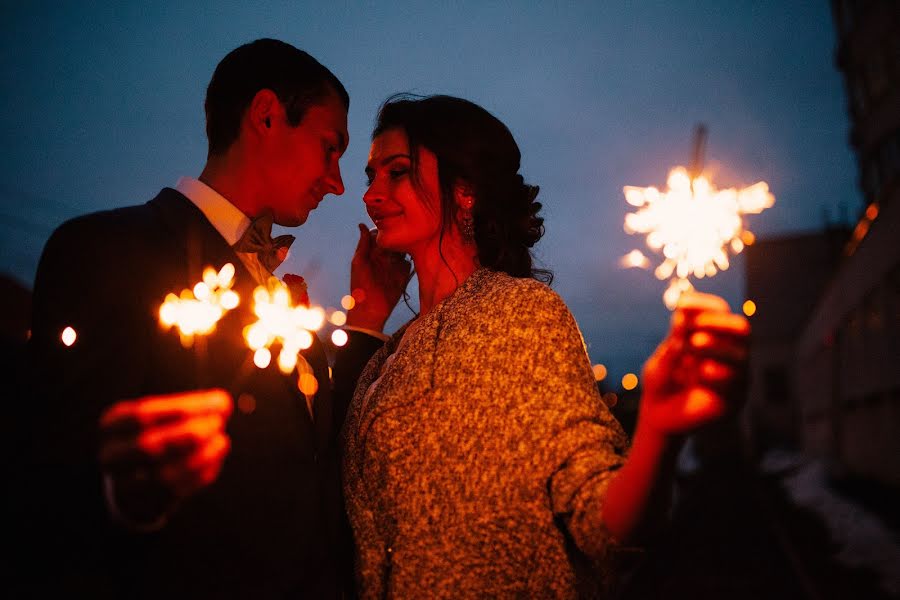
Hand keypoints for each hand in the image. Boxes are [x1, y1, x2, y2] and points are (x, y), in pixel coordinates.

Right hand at [98, 389, 232, 520]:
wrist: (138, 475)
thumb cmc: (159, 433)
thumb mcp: (167, 414)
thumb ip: (193, 407)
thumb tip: (221, 403)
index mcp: (111, 426)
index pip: (143, 414)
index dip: (184, 408)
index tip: (219, 402)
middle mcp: (111, 456)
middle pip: (148, 446)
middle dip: (190, 433)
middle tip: (218, 423)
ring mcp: (124, 486)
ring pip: (163, 476)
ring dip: (200, 458)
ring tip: (221, 440)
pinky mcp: (145, 506)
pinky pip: (175, 494)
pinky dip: (201, 475)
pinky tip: (215, 458)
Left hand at [347, 223, 411, 330]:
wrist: (370, 310)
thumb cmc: (360, 286)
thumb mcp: (358, 262)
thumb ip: (362, 244)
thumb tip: (361, 225)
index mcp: (371, 253)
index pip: (380, 235)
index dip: (383, 232)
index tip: (386, 230)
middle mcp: (384, 258)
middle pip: (394, 241)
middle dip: (396, 239)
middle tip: (396, 239)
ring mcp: (394, 266)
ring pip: (403, 251)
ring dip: (403, 250)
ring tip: (401, 251)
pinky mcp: (403, 276)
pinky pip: (409, 264)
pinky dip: (408, 263)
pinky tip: (405, 263)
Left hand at [638, 292, 748, 436]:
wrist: (659, 418)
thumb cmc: (661, 383)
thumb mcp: (661, 361)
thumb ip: (673, 343)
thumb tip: (682, 317)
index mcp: (711, 337)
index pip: (719, 311)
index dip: (704, 304)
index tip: (681, 303)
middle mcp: (728, 353)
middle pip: (741, 328)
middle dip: (718, 323)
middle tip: (694, 328)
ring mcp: (736, 376)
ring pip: (740, 354)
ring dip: (715, 347)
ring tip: (692, 345)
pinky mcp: (735, 399)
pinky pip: (735, 381)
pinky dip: (716, 373)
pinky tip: (700, 373)